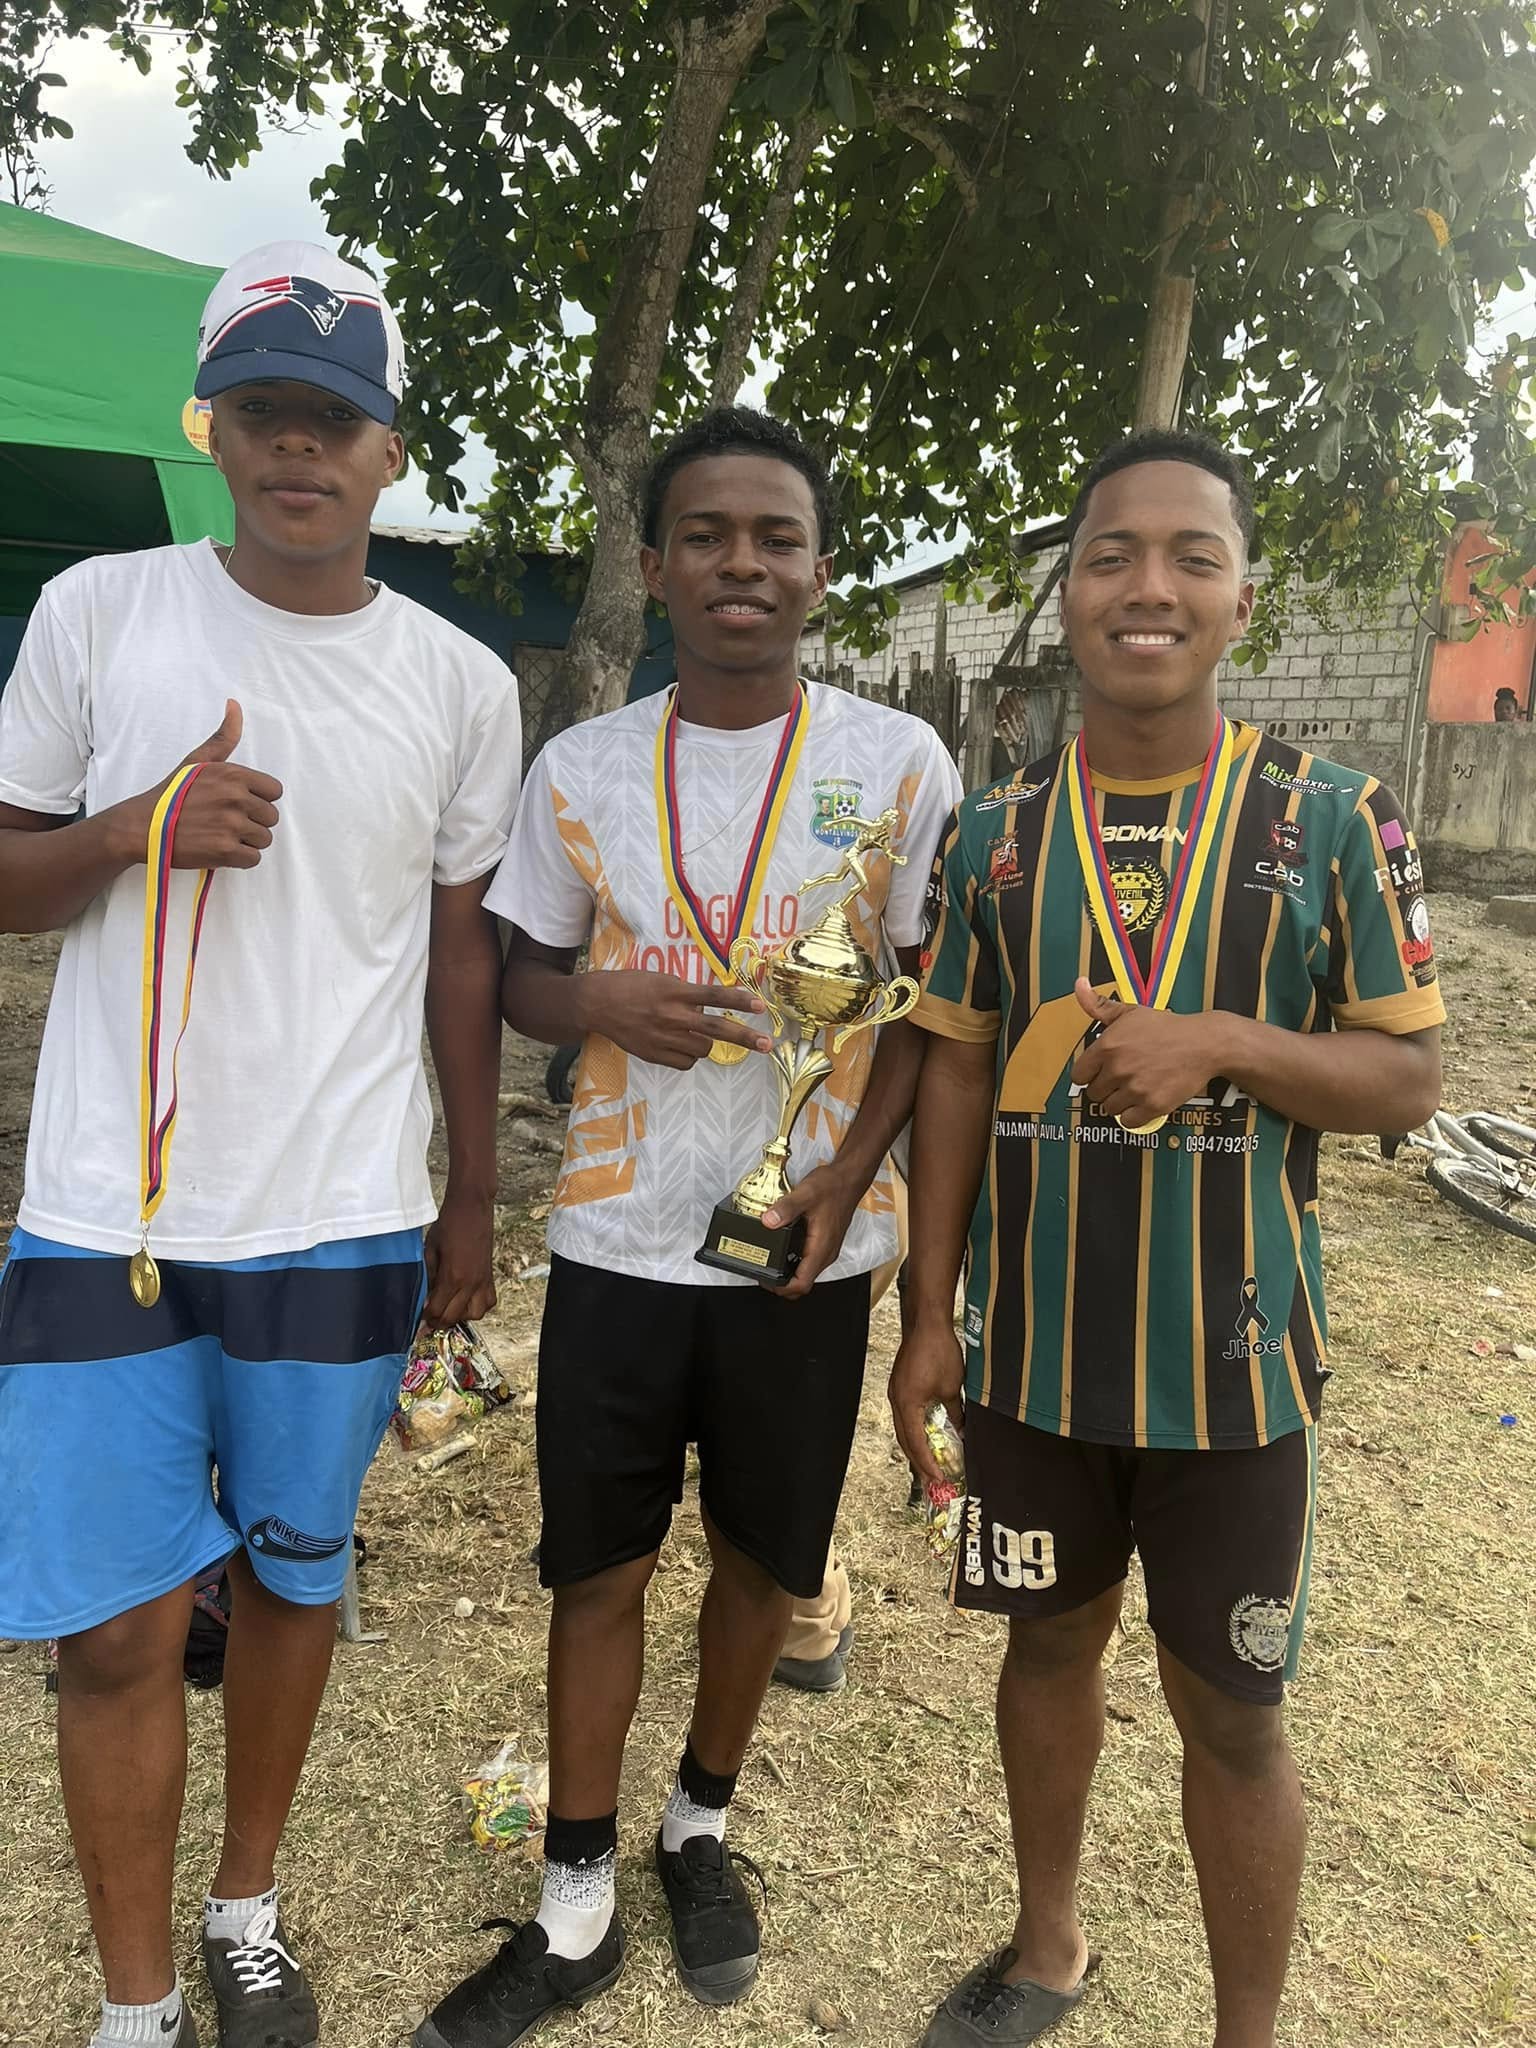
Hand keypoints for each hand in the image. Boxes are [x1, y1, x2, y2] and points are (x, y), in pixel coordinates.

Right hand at [119, 699, 283, 870]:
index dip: (259, 800)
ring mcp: (231, 825)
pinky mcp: (225, 851)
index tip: (240, 804)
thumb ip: (223, 737)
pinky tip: (222, 850)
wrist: (143, 826)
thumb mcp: (197, 761)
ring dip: (247, 841)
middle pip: (271, 817)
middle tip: (228, 822)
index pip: (275, 791)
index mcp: (234, 775)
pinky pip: (253, 859)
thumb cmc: (171, 794)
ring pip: (264, 839)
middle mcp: (236, 798)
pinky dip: (240, 859)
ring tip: (223, 835)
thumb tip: (234, 704)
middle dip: (254, 822)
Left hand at [421, 1188, 496, 1329]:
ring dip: (460, 1316)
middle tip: (428, 1322)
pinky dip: (478, 1307)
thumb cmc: (447, 1225)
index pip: (437, 1311)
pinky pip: (488, 1302)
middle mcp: (471, 1283)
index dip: (425, 1320)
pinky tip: (466, 1300)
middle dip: (439, 1322)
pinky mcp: (490, 1276)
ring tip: (449, 1308)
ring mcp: (483, 1281)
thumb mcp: (429, 1251)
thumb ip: (427, 1278)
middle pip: (454, 1317)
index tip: (418, 1324)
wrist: (471, 1208)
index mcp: (453, 1277)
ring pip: (475, 1314)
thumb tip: (423, 1299)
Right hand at [585, 970, 773, 1070]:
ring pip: (703, 1050)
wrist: (598, 1004)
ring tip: (693, 1035)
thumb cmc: (630, 986)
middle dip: (745, 1038)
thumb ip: (685, 993)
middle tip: (766, 1045)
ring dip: (707, 1044)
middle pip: (717, 1029)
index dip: (739, 1001)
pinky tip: (679, 1046)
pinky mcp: (655, 1054)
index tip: (760, 1006)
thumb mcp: (661, 980)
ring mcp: (664, 1037)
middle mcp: (673, 1015)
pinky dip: (689, 1056)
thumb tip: (709, 1006)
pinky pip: (686, 1062)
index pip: (715, 996)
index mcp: (675, 992)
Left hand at [760, 1160, 862, 1298]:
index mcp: (821, 1247)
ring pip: (806, 1272)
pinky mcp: (825, 1242)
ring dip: (788, 1273)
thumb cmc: (834, 1187)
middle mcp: (825, 1252)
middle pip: (803, 1283)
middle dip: (782, 1284)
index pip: (802, 1284)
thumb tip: (768, 1221)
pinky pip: (808, 1260)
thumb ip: (786, 1208)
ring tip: (769, 1263)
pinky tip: (783, 1248)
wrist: (849, 1178)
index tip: (766, 1280)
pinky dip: (794, 1261)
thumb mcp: (806, 1193)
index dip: (782, 1288)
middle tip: (764, 1273)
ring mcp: (826, 1248)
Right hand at [888, 1321, 964, 1485]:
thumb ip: (955, 1413)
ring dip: (914, 1447)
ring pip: (902, 1428)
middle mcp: (897, 1401)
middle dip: (917, 1461)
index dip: (926, 1462)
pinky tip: (924, 1435)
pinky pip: (904, 1415)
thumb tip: (962, 1431)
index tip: (938, 1478)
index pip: (915, 1442)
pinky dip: (913, 1430)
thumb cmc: (939, 1351)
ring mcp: (896, 1392)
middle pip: (904, 1439)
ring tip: (927, 1463)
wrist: (926, 1323)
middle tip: (930, 1480)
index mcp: (907, 1404)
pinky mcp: (900, 1385)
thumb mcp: (953, 1388)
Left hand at [1069, 978, 1226, 1127]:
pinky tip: (1143, 1102)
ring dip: (1120, 1102)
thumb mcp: (1130, 1012)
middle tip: (1123, 1079)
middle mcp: (1118, 1068)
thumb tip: (1079, 984)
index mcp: (1107, 1046)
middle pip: (1094, 1094)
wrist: (1204, 1044)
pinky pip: (1128, 1122)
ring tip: (1135, 1088)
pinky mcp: (1153, 1105)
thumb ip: (1098, 1005)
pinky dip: (1134, 1116)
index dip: (1090, 1075)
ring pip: (1110, 1109)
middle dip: (1106, 1088)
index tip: (1101, 1072)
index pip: (1079, 1075)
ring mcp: (1135, 1089)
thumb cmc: (1166, 1028)